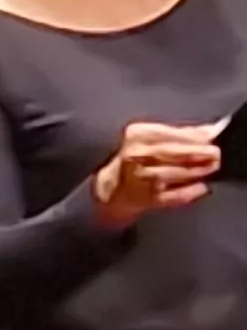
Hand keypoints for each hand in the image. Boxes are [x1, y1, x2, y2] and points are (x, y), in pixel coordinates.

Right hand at [92, 119, 223, 228]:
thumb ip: (183, 133)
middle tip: (215, 155)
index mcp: (137, 135)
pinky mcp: (147, 199)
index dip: (195, 137)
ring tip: (210, 168)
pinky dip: (189, 192)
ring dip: (196, 171)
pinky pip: (173, 196)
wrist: (113, 188)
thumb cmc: (137, 160)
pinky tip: (200, 188)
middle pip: (172, 152)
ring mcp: (140, 178)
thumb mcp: (154, 138)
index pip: (171, 133)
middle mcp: (135, 156)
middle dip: (198, 153)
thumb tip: (211, 130)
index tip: (212, 139)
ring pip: (173, 173)